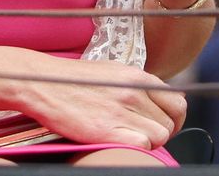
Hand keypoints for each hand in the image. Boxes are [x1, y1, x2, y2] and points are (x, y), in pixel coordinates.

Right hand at [0, 46, 185, 149]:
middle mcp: (133, 92)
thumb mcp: (111, 72)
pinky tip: (117, 139)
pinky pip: (142, 145)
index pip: (177, 102)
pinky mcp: (108, 130)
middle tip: (144, 134)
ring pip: (160, 136)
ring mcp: (122, 111)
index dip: (173, 118)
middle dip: (162, 132)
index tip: (161, 124)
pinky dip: (135, 147)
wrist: (40, 82)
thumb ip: (138, 85)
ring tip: (126, 136)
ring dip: (148, 140)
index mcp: (136, 76)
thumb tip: (164, 99)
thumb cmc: (73, 79)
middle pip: (171, 122)